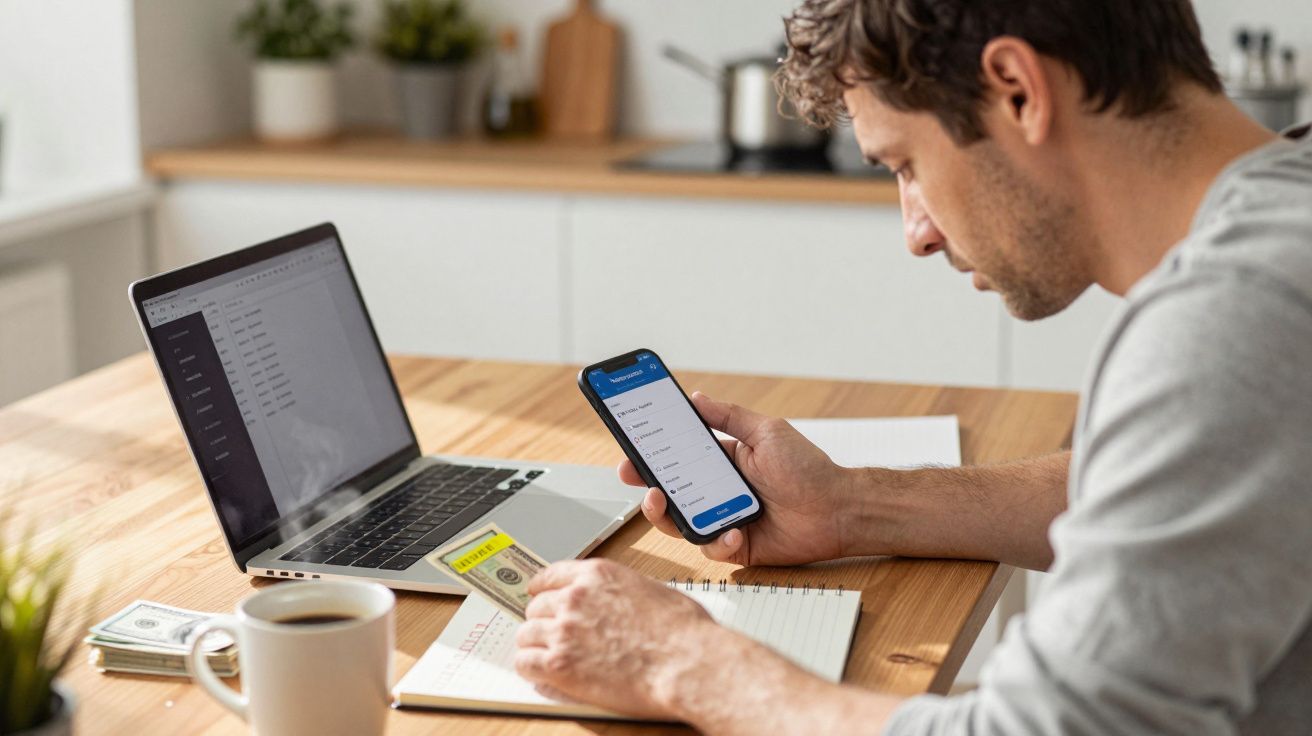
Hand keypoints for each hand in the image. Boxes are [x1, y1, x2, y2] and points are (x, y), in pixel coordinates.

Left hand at [514, 559, 724, 718]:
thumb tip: (614, 603)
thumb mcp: (649, 590)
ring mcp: (564, 631)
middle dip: (543, 620)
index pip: (551, 576)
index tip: (538, 594)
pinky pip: (525, 664)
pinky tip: (541, 674)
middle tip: (551, 634)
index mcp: (597, 575)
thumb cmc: (682, 630)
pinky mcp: (559, 665)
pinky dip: (531, 670)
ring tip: (546, 656)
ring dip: (535, 645)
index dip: (541, 588)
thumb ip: (618, 592)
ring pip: (527, 635)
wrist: (686, 662)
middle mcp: (575, 598)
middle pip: (536, 606)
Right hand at [620, 392, 850, 565]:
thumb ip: (729, 417)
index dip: (651, 454)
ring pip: (681, 523)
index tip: (630, 446)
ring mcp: (724, 520)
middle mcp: (717, 492)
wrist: (838, 509)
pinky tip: (734, 532)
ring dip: (666, 514)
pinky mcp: (736, 547)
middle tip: (632, 475)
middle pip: (670, 492)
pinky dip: (718, 541)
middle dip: (646, 484)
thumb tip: (696, 397)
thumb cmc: (808, 469)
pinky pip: (712, 548)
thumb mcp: (766, 432)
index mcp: (721, 462)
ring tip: (663, 501)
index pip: (677, 458)